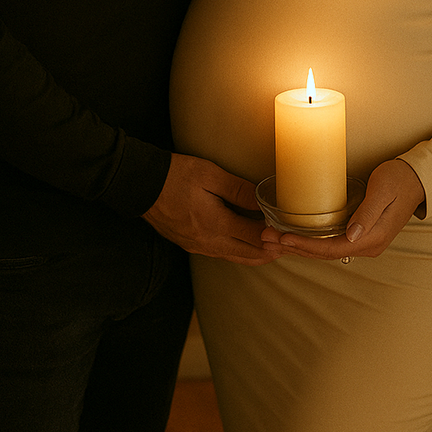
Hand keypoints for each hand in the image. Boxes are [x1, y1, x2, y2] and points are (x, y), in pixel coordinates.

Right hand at [143, 152, 279, 265]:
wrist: (140, 185)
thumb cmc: (175, 175)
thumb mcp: (210, 175)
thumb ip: (238, 189)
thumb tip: (263, 201)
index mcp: (215, 225)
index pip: (255, 238)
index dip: (275, 237)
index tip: (291, 232)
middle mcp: (208, 242)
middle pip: (248, 254)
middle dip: (270, 251)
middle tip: (289, 245)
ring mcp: (198, 246)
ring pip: (235, 257)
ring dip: (255, 253)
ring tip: (273, 247)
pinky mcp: (190, 244)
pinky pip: (221, 253)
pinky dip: (238, 251)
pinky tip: (244, 242)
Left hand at [261, 159, 425, 261]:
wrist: (416, 179)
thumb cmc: (399, 180)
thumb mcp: (383, 191)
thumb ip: (367, 213)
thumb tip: (351, 235)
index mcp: (371, 239)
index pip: (331, 249)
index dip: (305, 245)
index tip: (282, 238)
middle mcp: (366, 245)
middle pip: (324, 253)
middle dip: (294, 247)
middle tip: (266, 238)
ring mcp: (362, 241)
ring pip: (324, 249)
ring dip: (299, 245)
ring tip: (272, 238)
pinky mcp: (359, 233)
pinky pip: (330, 242)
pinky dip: (310, 240)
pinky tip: (294, 235)